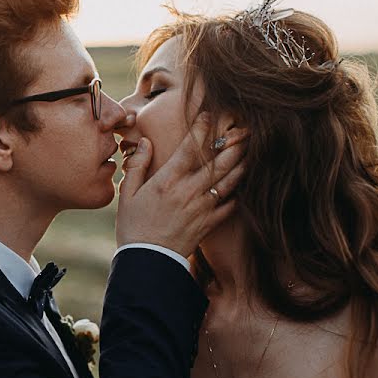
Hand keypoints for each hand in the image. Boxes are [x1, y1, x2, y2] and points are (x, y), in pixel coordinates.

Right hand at [115, 112, 246, 257]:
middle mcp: (188, 192)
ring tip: (251, 150)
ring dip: (242, 163)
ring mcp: (202, 208)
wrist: (147, 262)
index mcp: (167, 181)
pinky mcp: (209, 223)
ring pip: (229, 181)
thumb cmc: (133, 227)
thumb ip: (137, 165)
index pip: (189, 148)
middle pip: (218, 162)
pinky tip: (244, 183)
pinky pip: (230, 205)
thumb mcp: (127, 194)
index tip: (209, 115)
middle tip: (245, 129)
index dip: (201, 129)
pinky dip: (239, 192)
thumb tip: (145, 142)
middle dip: (233, 143)